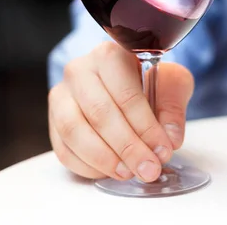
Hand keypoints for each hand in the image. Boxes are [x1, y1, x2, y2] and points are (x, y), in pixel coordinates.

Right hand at [48, 41, 193, 182]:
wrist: (124, 82)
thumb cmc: (148, 81)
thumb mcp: (171, 83)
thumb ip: (173, 107)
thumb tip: (170, 137)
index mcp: (110, 55)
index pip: (125, 94)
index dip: (145, 126)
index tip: (162, 149)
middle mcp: (80, 70)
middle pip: (99, 113)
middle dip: (127, 147)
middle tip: (148, 168)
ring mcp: (61, 95)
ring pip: (74, 132)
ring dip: (105, 159)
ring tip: (129, 171)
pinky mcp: (53, 120)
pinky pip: (64, 149)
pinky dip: (88, 166)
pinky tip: (111, 170)